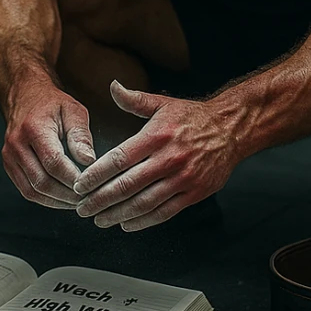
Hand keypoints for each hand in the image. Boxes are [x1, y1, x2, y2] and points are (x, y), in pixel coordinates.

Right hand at [1, 80, 96, 208]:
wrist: (26, 96)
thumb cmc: (53, 104)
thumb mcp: (74, 110)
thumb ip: (81, 135)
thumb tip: (89, 161)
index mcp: (34, 128)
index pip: (54, 162)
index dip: (73, 178)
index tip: (91, 185)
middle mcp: (16, 144)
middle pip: (42, 181)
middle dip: (67, 195)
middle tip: (88, 198)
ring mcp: (9, 157)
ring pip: (32, 191)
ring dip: (57, 201)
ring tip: (78, 201)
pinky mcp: (9, 166)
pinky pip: (26, 190)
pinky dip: (45, 199)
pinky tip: (63, 198)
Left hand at [72, 81, 240, 231]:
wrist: (231, 129)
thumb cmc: (194, 117)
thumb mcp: (163, 104)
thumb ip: (134, 100)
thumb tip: (113, 86)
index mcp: (156, 136)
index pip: (119, 159)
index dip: (96, 175)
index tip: (80, 185)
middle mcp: (168, 158)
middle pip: (126, 185)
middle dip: (99, 200)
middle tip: (82, 208)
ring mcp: (182, 178)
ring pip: (143, 204)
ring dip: (117, 215)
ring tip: (100, 219)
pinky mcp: (194, 193)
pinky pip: (164, 213)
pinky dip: (142, 222)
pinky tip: (127, 224)